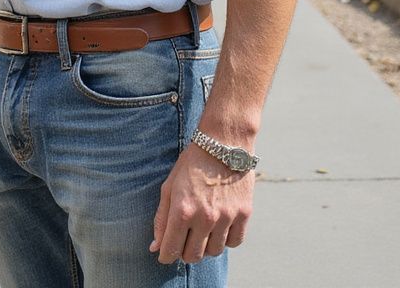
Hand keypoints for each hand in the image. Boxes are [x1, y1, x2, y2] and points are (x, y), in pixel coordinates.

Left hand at [149, 145, 253, 263]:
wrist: (223, 143)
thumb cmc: (192, 163)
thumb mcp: (169, 186)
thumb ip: (161, 219)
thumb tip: (155, 248)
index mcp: (182, 210)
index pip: (170, 250)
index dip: (165, 255)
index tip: (165, 253)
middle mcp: (204, 217)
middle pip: (193, 256)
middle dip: (184, 251)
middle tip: (185, 237)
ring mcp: (226, 217)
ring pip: (214, 252)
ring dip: (206, 245)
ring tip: (203, 227)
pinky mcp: (244, 214)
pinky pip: (234, 242)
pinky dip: (226, 239)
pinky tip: (220, 225)